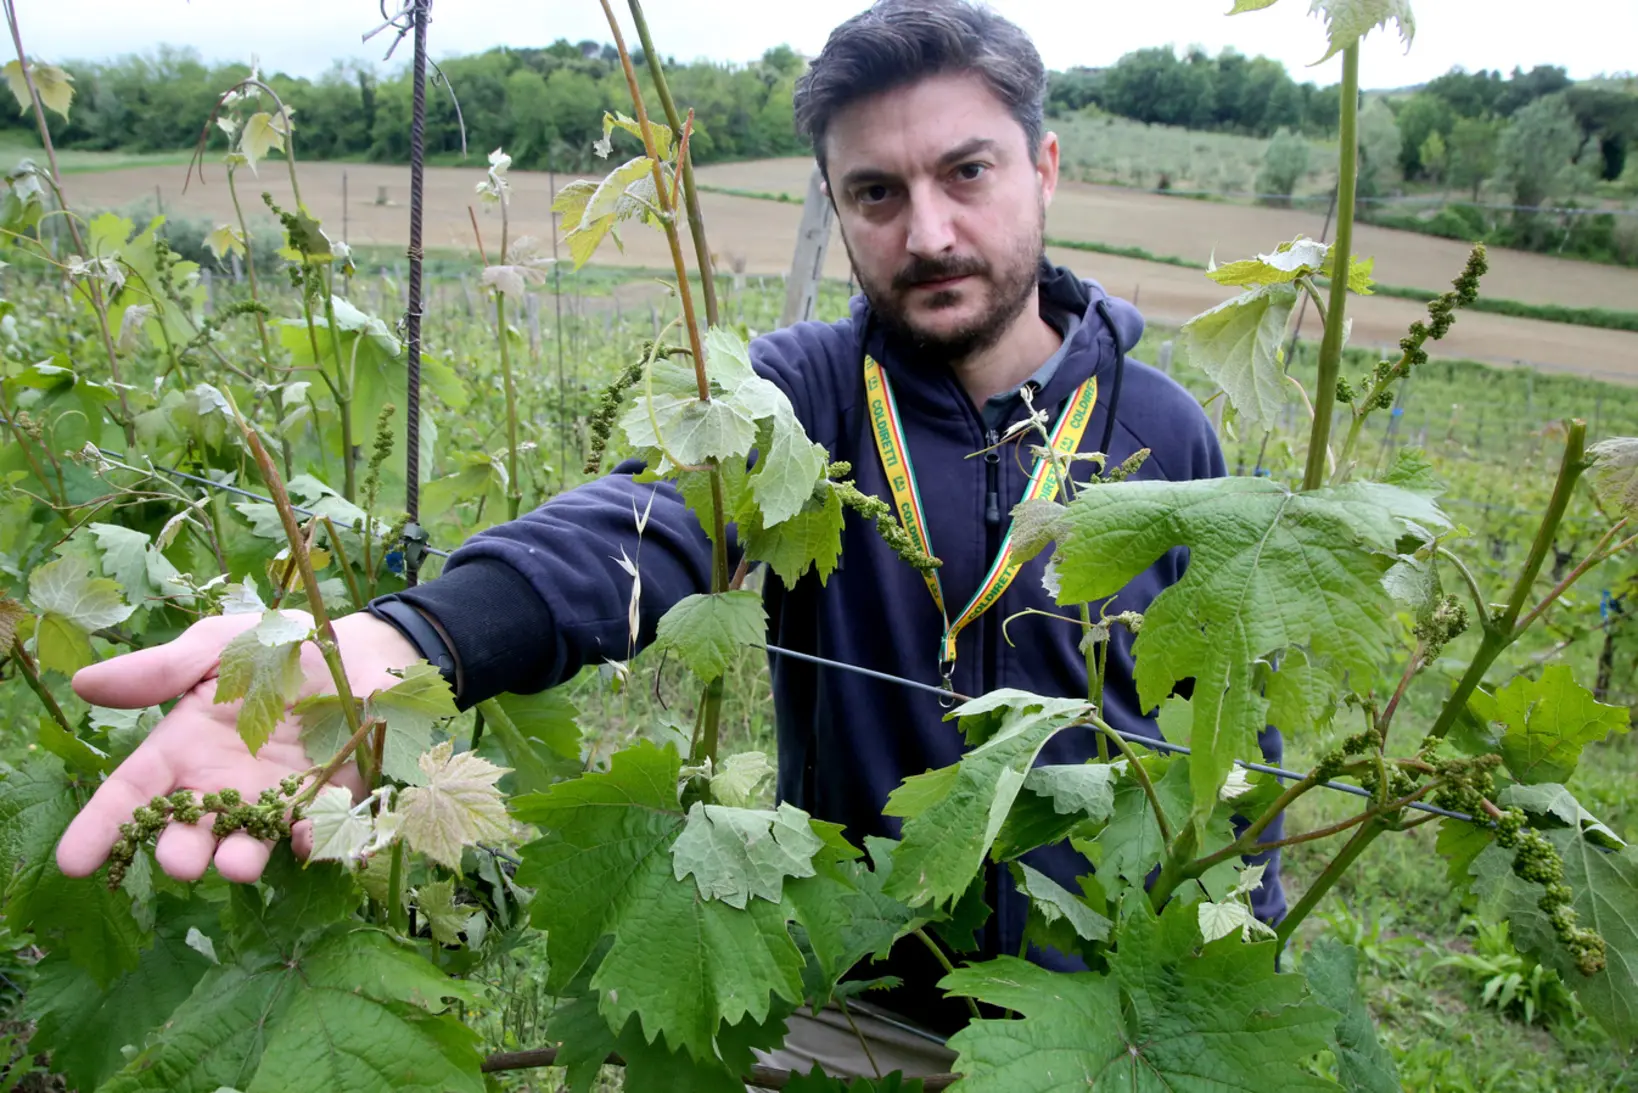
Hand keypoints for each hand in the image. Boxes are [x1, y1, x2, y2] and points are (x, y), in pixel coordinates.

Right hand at [56, 610, 421, 883]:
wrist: (348, 650)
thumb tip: (83, 683)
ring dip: (240, 857)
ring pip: (246, 840)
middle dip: (180, 850)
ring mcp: (270, 798)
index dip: (101, 826)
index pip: (133, 793)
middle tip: (178, 861)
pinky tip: (307, 840)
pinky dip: (310, 837)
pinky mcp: (323, 800)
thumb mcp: (214, 647)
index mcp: (182, 748)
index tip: (72, 863)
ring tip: (235, 864)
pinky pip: (314, 827)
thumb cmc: (269, 648)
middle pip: (189, 828)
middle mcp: (219, 784)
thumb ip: (159, 671)